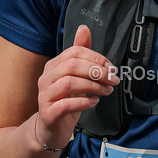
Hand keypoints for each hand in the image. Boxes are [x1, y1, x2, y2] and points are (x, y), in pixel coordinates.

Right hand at [35, 26, 117, 148]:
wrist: (50, 128)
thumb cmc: (65, 100)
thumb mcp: (75, 76)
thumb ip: (80, 54)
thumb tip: (84, 29)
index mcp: (54, 66)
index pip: (75, 52)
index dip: (96, 57)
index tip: (111, 67)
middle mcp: (46, 78)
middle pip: (72, 65)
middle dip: (97, 71)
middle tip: (113, 79)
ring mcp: (45, 96)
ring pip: (69, 83)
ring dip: (93, 86)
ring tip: (106, 91)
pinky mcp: (48, 114)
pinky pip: (66, 104)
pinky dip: (84, 102)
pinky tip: (94, 102)